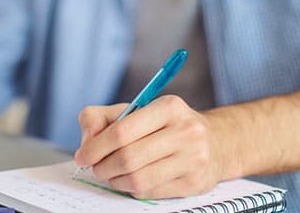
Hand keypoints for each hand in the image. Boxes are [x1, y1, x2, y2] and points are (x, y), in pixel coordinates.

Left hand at [74, 95, 221, 198]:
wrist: (216, 143)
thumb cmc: (167, 126)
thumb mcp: (138, 110)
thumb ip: (103, 117)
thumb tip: (87, 140)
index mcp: (169, 107)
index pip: (122, 130)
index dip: (96, 146)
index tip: (83, 155)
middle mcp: (185, 132)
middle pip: (128, 158)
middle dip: (102, 166)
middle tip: (95, 167)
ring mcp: (193, 160)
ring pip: (137, 179)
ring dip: (115, 180)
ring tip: (111, 174)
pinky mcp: (194, 183)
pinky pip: (149, 192)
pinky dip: (132, 188)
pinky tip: (132, 179)